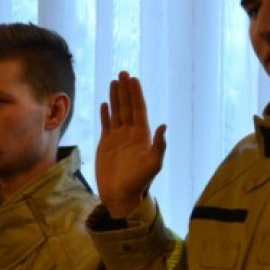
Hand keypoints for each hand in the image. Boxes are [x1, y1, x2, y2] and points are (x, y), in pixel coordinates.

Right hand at [96, 72, 166, 217]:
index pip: (139, 109)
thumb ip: (159, 146)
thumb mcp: (153, 165)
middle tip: (123, 72)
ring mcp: (118, 138)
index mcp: (142, 136)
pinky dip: (105, 114)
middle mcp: (131, 134)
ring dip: (116, 97)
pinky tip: (105, 103)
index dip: (136, 94)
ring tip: (114, 81)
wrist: (121, 197)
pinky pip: (106, 125)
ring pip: (117, 113)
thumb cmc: (139, 183)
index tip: (133, 79)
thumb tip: (164, 126)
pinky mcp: (106, 145)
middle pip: (128, 107)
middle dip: (125, 90)